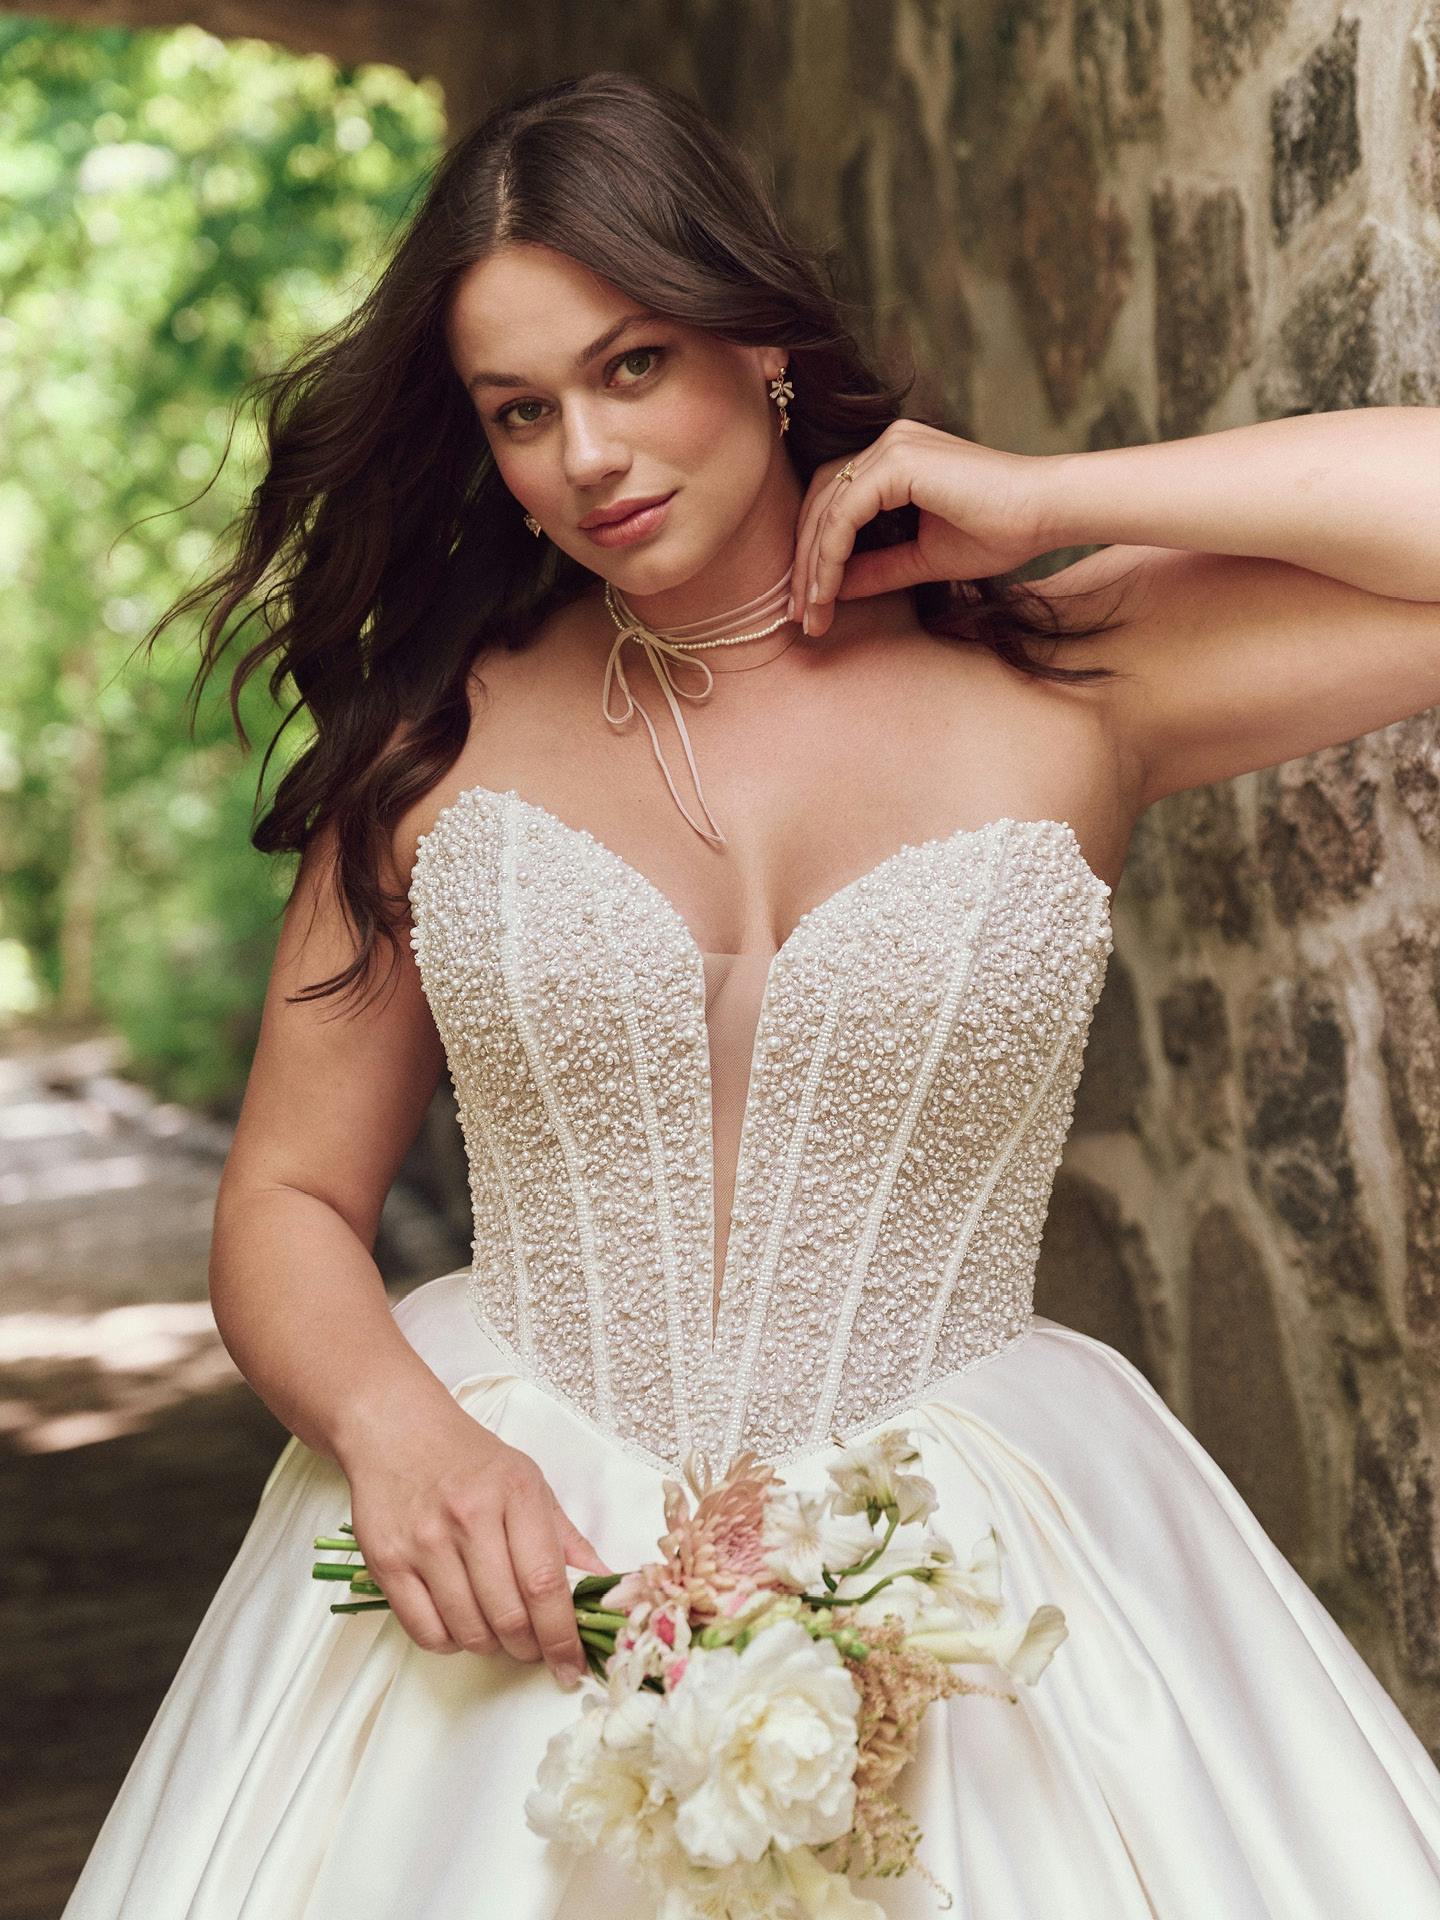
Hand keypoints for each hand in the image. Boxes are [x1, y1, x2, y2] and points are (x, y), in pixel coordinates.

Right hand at [338, 1394, 613, 1686]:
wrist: (398, 1430)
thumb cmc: (470, 1459)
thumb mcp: (529, 1482)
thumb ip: (566, 1537)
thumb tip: (605, 1585)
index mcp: (516, 1494)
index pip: (545, 1583)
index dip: (563, 1635)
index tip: (573, 1665)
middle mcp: (469, 1517)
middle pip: (509, 1616)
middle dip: (530, 1648)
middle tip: (536, 1648)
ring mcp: (425, 1541)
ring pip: (469, 1631)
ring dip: (492, 1647)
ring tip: (498, 1630)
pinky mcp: (388, 1562)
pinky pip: (426, 1632)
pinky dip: (451, 1643)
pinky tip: (460, 1624)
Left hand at [790, 420, 1060, 637]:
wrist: (1044, 514)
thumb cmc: (999, 532)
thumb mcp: (923, 559)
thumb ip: (876, 568)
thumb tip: (831, 590)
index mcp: (895, 460)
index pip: (835, 503)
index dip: (817, 555)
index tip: (812, 607)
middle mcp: (888, 443)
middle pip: (821, 502)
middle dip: (805, 563)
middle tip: (800, 616)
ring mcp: (892, 446)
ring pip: (827, 508)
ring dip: (813, 565)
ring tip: (811, 613)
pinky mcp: (898, 461)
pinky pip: (845, 512)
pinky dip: (831, 554)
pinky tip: (829, 591)